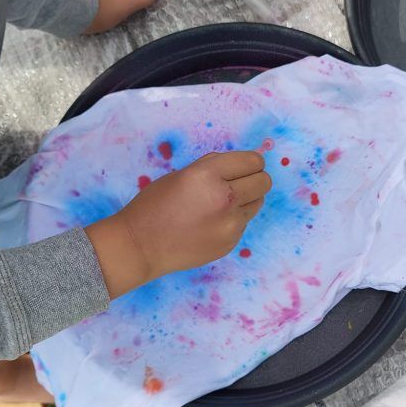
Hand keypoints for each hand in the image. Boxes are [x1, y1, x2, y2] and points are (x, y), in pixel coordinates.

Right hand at [84, 152, 271, 298]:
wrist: (141, 246)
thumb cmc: (155, 205)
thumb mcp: (181, 174)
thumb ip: (213, 167)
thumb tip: (241, 164)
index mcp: (208, 175)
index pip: (253, 161)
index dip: (251, 162)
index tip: (245, 166)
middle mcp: (223, 198)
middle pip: (264, 182)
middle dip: (254, 179)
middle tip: (238, 183)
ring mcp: (229, 224)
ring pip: (258, 202)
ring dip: (246, 199)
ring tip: (221, 204)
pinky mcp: (230, 242)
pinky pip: (244, 223)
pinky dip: (234, 219)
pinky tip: (210, 223)